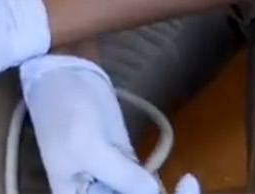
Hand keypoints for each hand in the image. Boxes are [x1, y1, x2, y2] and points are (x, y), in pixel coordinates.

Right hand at [18, 55, 198, 193]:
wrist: (66, 74)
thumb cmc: (66, 111)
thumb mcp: (87, 145)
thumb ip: (119, 173)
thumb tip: (153, 192)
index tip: (154, 190)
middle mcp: (94, 191)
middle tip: (184, 186)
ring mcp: (113, 178)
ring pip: (141, 193)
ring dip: (162, 191)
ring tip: (188, 185)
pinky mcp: (127, 162)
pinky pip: (148, 184)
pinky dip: (166, 186)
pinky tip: (187, 182)